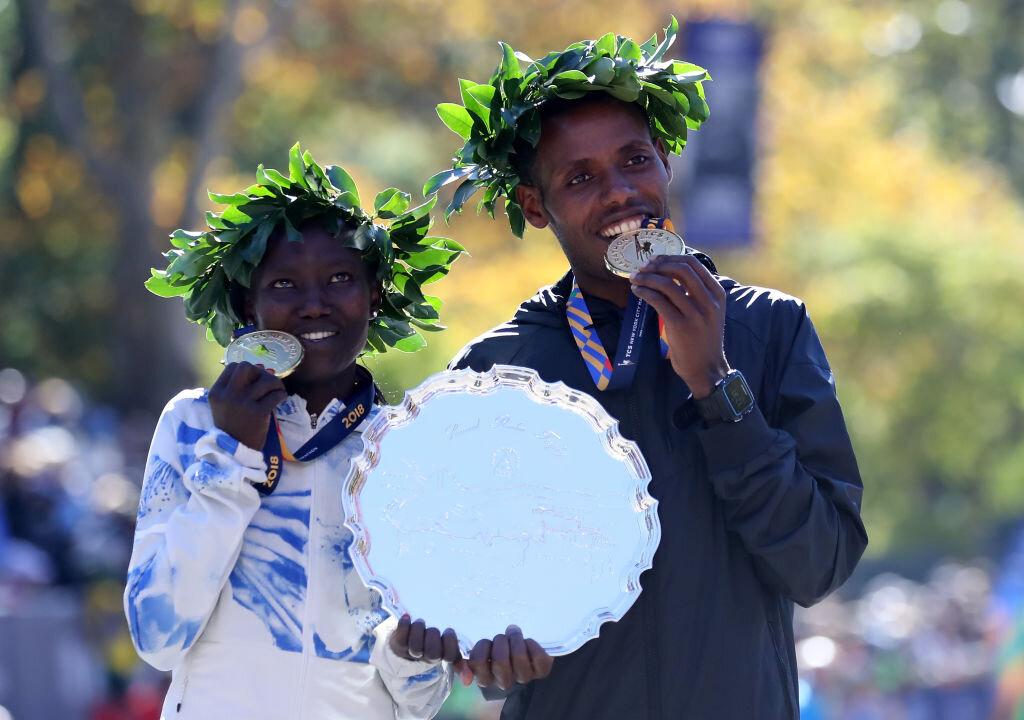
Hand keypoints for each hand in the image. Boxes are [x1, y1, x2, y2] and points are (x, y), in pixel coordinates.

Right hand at [209, 362, 288, 449]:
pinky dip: (281, 395)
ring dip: (275, 383)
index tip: (254, 379)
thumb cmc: (232, 427)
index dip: (247, 369)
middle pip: (246, 367)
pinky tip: (280, 399)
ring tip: (277, 391)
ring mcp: (243, 403)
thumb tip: (262, 366)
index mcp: (217, 392)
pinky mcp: (258, 412)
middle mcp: (228, 395)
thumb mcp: (226, 406)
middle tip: (266, 383)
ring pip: (266, 380)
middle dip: (260, 372)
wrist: (235, 452)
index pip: (232, 366)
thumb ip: (238, 387)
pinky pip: (276, 394)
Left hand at [389, 614, 465, 668]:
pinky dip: (404, 625)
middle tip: (431, 631)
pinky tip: (407, 617)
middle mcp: (425, 657)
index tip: (448, 632)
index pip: (449, 655)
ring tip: (420, 624)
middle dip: (433, 637)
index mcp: (440, 657)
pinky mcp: (398, 644)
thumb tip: (468, 681)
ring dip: (419, 630)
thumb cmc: (430, 649)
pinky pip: (400, 636)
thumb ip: (459, 662)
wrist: (402, 655)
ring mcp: (411, 651)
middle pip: (432, 652)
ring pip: (416, 644)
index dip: (450, 642)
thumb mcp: (445, 655)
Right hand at [467, 625, 553, 689]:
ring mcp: (524, 677)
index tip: (487, 642)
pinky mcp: (541, 671)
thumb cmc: (497, 648)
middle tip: (502, 637)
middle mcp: (504, 681)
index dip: (482, 648)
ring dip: (515, 639)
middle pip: (500, 662)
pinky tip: (528, 641)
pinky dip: (533, 644)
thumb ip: (466, 658)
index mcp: (486, 677)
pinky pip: (538, 657)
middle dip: (500, 642)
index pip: (478, 664)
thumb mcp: (480, 650)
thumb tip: (465, 678)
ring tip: (514, 634)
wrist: (524, 648)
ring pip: (518, 657)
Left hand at [631, 254, 729, 397]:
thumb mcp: (709, 312)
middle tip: (643, 268)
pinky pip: (659, 301)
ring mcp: (695, 313)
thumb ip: (696, 293)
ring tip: (635, 279)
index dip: (671, 257)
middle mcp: (709, 301)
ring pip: (667, 284)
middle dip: (658, 265)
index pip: (693, 263)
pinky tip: (637, 292)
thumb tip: (668, 271)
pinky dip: (645, 292)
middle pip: (681, 269)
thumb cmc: (703, 339)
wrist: (706, 368)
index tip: (655, 260)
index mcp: (717, 293)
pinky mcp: (679, 325)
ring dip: (647, 278)